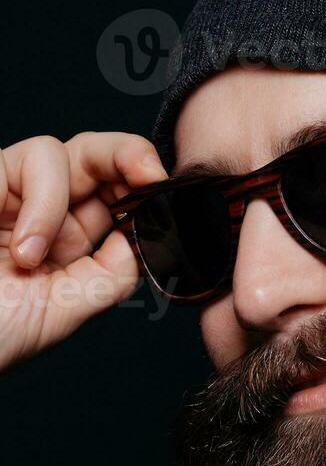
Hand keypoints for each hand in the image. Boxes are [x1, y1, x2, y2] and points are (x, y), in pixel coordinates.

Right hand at [0, 131, 167, 371]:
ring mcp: (10, 196)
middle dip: (128, 158)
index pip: (116, 199)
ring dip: (62, 201)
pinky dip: (40, 202)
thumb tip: (144, 239)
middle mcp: (43, 215)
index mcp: (68, 246)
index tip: (169, 193)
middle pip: (96, 160)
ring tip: (34, 259)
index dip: (144, 188)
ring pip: (61, 153)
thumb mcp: (63, 313)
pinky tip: (22, 250)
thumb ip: (108, 275)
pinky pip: (30, 161)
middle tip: (150, 175)